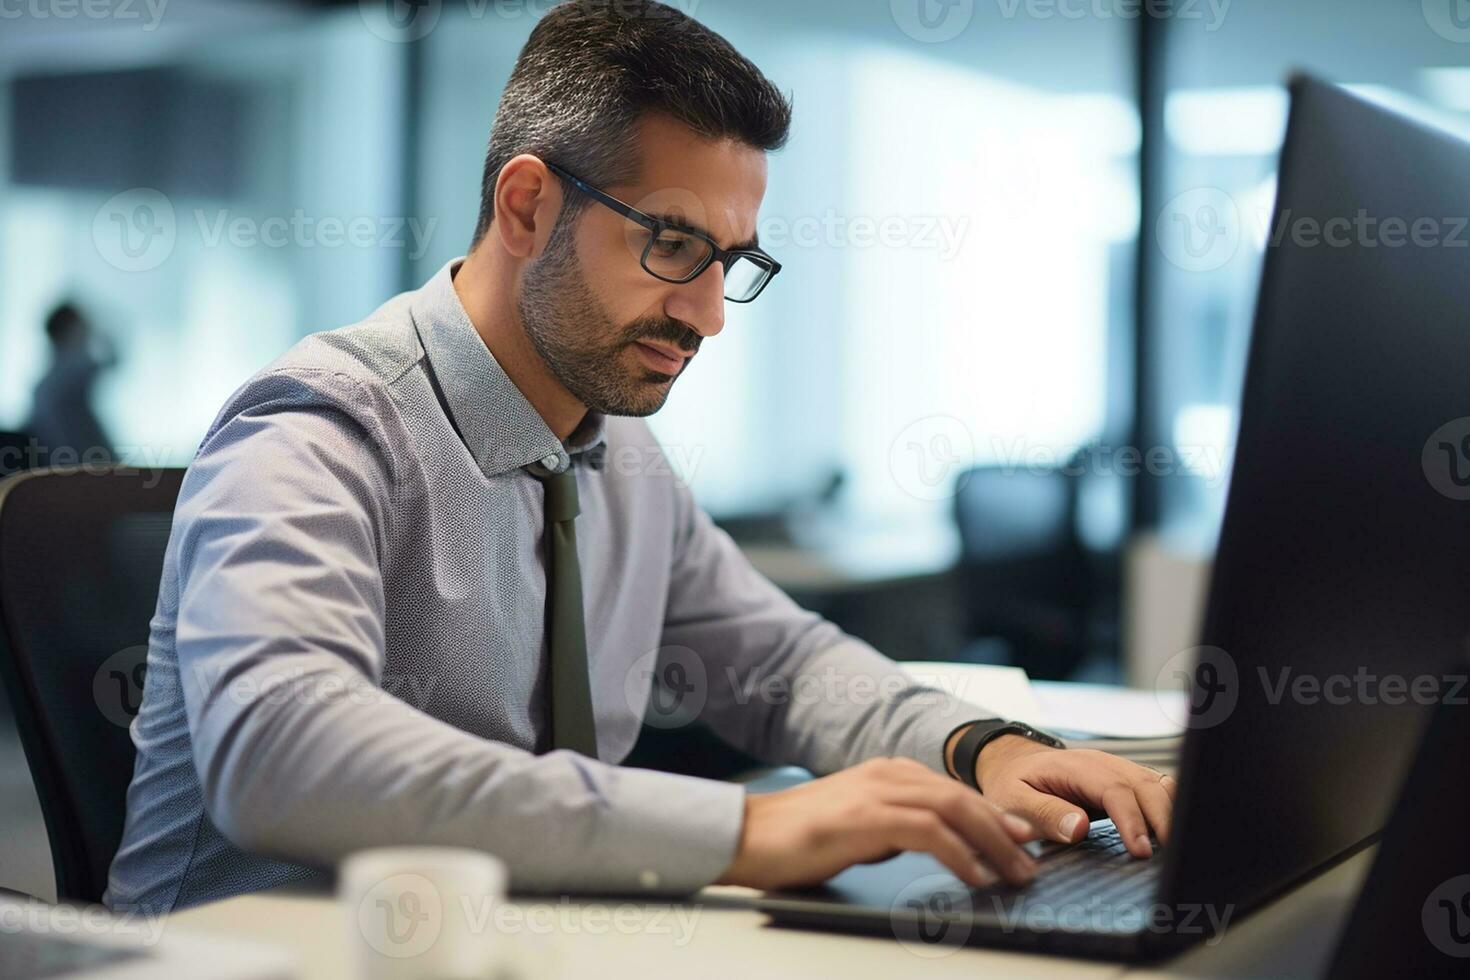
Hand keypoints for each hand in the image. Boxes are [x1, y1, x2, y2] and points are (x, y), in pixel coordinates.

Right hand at [715, 757, 1038, 890]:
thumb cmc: (799, 837)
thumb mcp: (861, 827)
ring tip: (1014, 873)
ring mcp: (876, 792)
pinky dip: (959, 854)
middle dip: (1004, 830)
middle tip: (1031, 861)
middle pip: (963, 797)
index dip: (994, 815)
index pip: (954, 790)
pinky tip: (974, 876)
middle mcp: (886, 774)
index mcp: (887, 773)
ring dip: (992, 843)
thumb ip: (898, 828)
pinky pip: (927, 832)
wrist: (748, 835)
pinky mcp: (864, 817)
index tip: (1022, 841)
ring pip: (953, 810)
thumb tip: (939, 844)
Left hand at [973, 735, 1175, 857]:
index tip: (1140, 850)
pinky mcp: (1128, 780)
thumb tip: (1079, 828)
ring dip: (1171, 813)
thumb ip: (1043, 813)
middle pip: (1146, 785)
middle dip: (1163, 820)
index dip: (1131, 820)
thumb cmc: (1013, 783)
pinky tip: (1172, 834)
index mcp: (1075, 767)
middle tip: (1169, 857)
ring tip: (1176, 849)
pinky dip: (1171, 809)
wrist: (1013, 764)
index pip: (1114, 789)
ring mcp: (1119, 769)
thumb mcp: (1013, 800)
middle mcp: (1103, 763)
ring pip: (1159, 785)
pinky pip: (1159, 789)